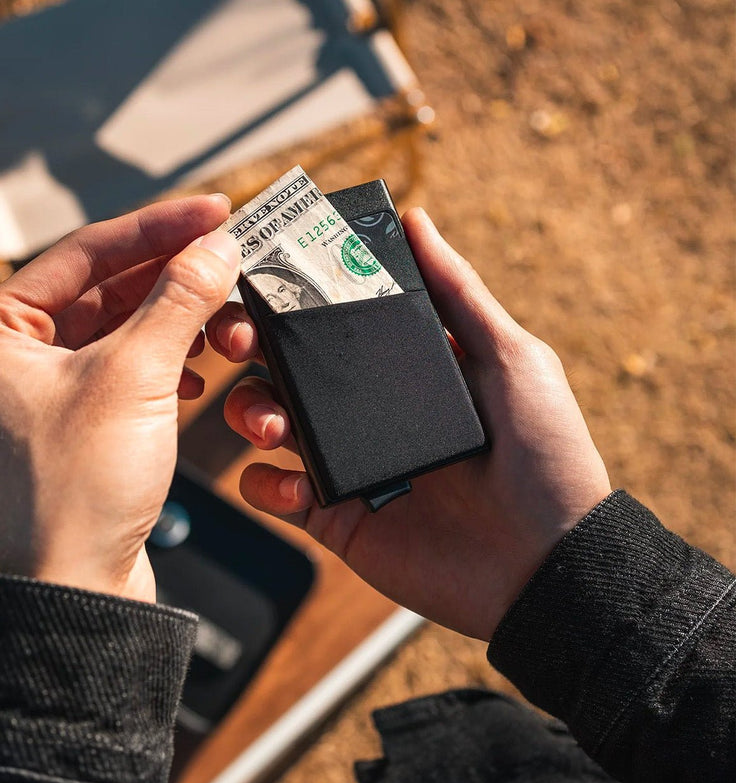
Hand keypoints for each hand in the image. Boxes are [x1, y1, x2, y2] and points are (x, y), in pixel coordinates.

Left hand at [0, 196, 239, 601]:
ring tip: (223, 323)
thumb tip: (217, 248)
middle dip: (175, 278)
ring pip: (124, 328)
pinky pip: (130, 368)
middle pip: (108, 287)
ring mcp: (45, 389)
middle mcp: (9, 354)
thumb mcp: (135, 377)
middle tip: (231, 257)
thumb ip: (180, 301)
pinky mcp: (79, 421)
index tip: (214, 209)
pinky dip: (170, 362)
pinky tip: (200, 372)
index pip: (87, 251)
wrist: (80, 591)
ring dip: (178, 323)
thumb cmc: (76, 492)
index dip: (160, 227)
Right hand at [210, 208, 611, 639]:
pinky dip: (263, 482)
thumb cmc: (545, 453)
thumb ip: (458, 292)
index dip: (292, 301)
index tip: (260, 278)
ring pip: (269, 423)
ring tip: (271, 422)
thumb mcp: (511, 358)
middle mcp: (369, 411)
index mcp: (403, 369)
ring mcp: (349, 464)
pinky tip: (291, 481)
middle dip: (250, 349)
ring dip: (250, 410)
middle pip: (287, 368)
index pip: (333, 325)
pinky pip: (274, 492)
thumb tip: (416, 220)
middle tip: (236, 342)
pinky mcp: (336, 517)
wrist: (546, 562)